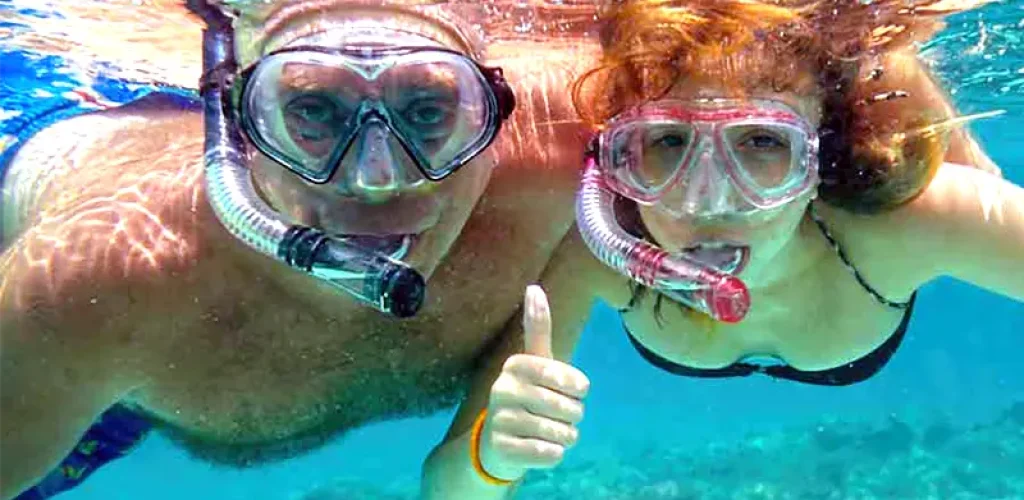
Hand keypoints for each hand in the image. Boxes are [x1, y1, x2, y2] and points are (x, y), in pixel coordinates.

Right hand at [478, 285, 589, 480]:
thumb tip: (534, 286)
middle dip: (573, 416)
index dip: (577, 389)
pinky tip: (540, 448)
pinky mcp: (503, 450)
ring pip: (562, 433)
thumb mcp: (533, 362)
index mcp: (515, 365)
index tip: (571, 390)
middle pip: (569, 408)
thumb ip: (537, 327)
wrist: (495, 444)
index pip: (568, 378)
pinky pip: (550, 454)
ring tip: (549, 432)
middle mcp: (503, 390)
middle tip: (558, 416)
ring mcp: (500, 421)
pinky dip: (554, 454)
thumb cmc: (525, 397)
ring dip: (565, 437)